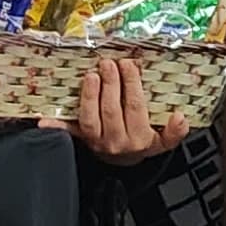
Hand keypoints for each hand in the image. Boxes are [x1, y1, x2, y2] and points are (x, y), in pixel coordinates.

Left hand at [69, 57, 189, 161]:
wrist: (124, 163)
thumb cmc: (143, 143)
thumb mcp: (162, 141)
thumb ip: (173, 131)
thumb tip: (180, 117)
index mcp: (139, 139)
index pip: (135, 107)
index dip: (132, 84)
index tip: (130, 64)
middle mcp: (117, 141)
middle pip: (112, 109)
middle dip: (110, 83)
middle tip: (109, 63)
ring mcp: (97, 142)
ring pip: (90, 118)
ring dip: (89, 95)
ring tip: (92, 75)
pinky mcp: (81, 140)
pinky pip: (69, 132)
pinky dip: (57, 125)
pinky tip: (45, 120)